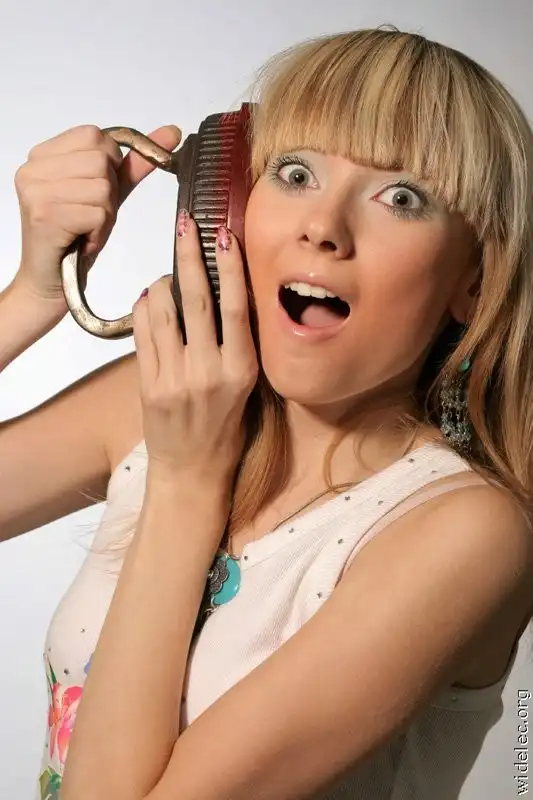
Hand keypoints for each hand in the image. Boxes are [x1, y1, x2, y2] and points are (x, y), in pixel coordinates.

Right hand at [13, 123, 180, 306]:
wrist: (50, 282)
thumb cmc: (76, 237)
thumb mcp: (108, 194)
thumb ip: (135, 163)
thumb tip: (171, 134)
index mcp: (43, 155)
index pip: (96, 135)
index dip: (110, 165)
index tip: (95, 192)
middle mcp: (33, 168)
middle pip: (102, 160)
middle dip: (108, 194)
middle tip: (90, 217)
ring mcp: (36, 190)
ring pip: (103, 187)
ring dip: (105, 215)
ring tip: (86, 230)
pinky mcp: (45, 215)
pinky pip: (98, 212)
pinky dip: (99, 231)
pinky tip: (84, 241)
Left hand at [132, 211, 257, 488]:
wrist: (192, 472)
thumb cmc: (225, 429)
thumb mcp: (245, 389)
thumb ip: (236, 346)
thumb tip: (221, 294)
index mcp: (241, 371)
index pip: (236, 308)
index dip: (229, 268)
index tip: (223, 236)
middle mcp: (210, 372)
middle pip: (198, 300)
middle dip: (190, 255)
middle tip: (185, 223)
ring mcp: (176, 379)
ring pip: (163, 311)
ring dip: (163, 282)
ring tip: (168, 275)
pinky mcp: (149, 385)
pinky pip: (143, 332)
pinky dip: (145, 308)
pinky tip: (150, 301)